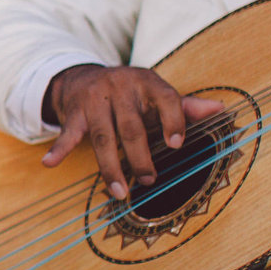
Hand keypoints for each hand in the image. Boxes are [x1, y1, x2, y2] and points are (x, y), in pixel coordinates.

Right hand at [41, 65, 224, 201]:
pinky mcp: (74, 112)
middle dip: (140, 156)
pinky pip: (68, 133)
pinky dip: (59, 149)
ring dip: (110, 167)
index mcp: (146, 81)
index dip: (173, 120)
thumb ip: (186, 106)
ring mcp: (94, 99)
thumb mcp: (156, 94)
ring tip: (119, 192)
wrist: (84, 76)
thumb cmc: (131, 94)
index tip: (177, 144)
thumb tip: (219, 109)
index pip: (165, 98)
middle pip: (131, 126)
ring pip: (102, 137)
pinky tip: (50, 163)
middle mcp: (120, 87)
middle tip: (148, 180)